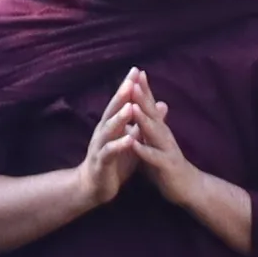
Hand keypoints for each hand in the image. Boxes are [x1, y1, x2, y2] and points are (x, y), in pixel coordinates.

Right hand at [75, 76, 153, 214]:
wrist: (94, 186)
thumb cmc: (115, 162)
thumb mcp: (133, 139)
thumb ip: (144, 122)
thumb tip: (162, 104)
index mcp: (111, 125)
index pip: (120, 102)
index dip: (127, 86)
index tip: (137, 70)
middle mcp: (103, 132)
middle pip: (112, 110)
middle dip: (121, 96)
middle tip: (131, 81)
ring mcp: (101, 146)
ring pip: (109, 129)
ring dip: (119, 118)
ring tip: (130, 107)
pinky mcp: (101, 162)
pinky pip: (110, 152)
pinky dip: (119, 145)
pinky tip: (129, 139)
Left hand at [106, 76, 197, 184]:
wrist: (188, 188)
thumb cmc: (166, 164)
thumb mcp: (154, 142)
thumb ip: (146, 126)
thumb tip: (136, 109)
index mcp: (159, 130)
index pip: (150, 106)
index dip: (143, 89)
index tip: (134, 72)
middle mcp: (164, 135)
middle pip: (152, 113)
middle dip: (142, 97)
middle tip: (133, 80)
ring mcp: (166, 150)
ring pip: (154, 132)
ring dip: (143, 119)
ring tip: (133, 106)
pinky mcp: (166, 166)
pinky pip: (153, 157)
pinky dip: (143, 150)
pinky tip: (134, 144)